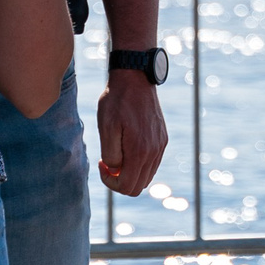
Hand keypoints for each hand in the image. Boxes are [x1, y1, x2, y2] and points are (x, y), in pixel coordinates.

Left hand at [96, 68, 168, 195]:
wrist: (135, 77)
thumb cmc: (117, 101)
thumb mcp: (106, 127)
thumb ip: (111, 155)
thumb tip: (116, 170)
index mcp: (140, 151)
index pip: (127, 187)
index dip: (110, 182)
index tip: (102, 164)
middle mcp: (154, 151)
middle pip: (138, 186)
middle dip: (119, 181)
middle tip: (107, 162)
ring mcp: (160, 145)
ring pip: (146, 176)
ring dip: (130, 173)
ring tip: (116, 154)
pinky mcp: (162, 138)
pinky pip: (152, 163)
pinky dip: (139, 164)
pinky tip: (127, 147)